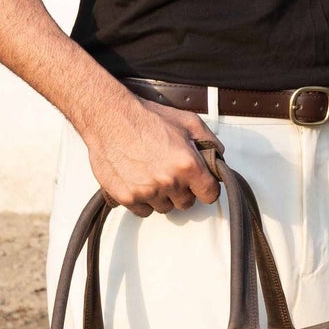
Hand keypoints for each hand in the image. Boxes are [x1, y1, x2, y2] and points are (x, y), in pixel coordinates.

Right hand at [82, 94, 221, 216]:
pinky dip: (144, 200)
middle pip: (186, 203)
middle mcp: (169, 181)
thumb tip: (219, 157)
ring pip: (165, 208)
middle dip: (183, 191)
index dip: (206, 188)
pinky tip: (141, 182)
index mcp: (188, 164)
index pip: (210, 194)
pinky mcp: (126, 197)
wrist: (110, 118)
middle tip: (173, 174)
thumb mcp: (188, 122)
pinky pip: (144, 211)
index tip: (201, 184)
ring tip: (154, 175)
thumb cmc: (147, 117)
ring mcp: (147, 191)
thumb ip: (210, 142)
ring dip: (163, 196)